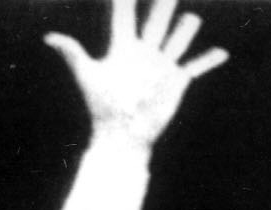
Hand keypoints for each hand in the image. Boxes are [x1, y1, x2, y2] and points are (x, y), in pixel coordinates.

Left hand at [46, 0, 225, 149]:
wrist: (122, 135)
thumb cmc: (103, 107)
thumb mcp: (89, 76)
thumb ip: (73, 53)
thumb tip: (48, 38)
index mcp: (123, 49)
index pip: (124, 18)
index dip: (125, 2)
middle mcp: (144, 53)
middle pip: (156, 21)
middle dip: (163, 5)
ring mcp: (162, 66)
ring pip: (179, 38)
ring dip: (186, 29)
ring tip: (189, 20)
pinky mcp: (177, 80)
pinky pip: (197, 66)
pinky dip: (209, 60)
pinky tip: (222, 54)